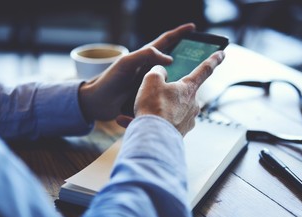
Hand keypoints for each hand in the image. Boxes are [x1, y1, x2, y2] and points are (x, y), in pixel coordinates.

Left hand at [78, 23, 195, 121]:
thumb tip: (169, 58)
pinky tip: (184, 98)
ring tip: (198, 79)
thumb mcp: (127, 63)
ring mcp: (150, 83)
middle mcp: (150, 69)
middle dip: (187, 56)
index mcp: (145, 57)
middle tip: (202, 56)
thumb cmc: (109, 81)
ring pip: (172, 77)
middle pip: (173, 59)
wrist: (98, 103)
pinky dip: (175, 93)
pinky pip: (165, 93)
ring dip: (184, 77)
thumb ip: (146, 56)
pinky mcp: (149, 97)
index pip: (165, 41)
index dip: (179, 34)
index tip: (192, 28)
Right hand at [131, 51, 224, 135]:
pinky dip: (158, 120)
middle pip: (183, 92)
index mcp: (189, 88)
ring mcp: (189, 119)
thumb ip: (158, 71)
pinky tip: (143, 121)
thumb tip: (161, 73)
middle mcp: (193, 104)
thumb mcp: (151, 80)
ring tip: (145, 111)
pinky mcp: (182, 131)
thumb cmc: (154, 108)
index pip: (205, 69)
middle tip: (154, 95)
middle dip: (170, 92)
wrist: (153, 137)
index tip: (222, 53)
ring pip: (174, 108)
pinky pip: (169, 122)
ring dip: (161, 108)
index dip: (213, 59)